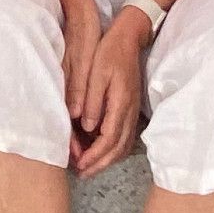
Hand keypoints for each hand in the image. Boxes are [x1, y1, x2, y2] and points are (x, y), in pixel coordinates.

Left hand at [75, 9, 148, 177]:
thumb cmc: (110, 52)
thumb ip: (92, 101)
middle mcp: (130, 111)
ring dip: (107, 160)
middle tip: (82, 173)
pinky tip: (101, 151)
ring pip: (124, 146)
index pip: (109, 139)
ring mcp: (133, 111)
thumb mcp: (97, 73)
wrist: (129, 38)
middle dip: (100, 164)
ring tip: (89, 167)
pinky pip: (125, 137)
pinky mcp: (131, 109)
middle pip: (118, 148)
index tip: (80, 164)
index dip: (94, 156)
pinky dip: (114, 150)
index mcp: (121, 103)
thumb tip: (86, 127)